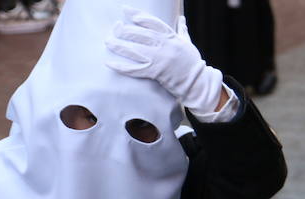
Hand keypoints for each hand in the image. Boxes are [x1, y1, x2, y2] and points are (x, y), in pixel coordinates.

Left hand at [105, 7, 224, 113]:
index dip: (138, 16)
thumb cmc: (192, 62)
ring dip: (119, 46)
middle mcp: (164, 46)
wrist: (197, 81)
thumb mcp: (187, 43)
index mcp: (171, 37)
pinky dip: (120, 66)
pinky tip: (109, 63)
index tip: (126, 11)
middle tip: (114, 27)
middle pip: (141, 35)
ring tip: (108, 41)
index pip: (152, 23)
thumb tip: (181, 18)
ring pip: (135, 50)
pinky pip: (134, 69)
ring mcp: (159, 59)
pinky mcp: (154, 73)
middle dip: (126, 31)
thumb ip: (182, 30)